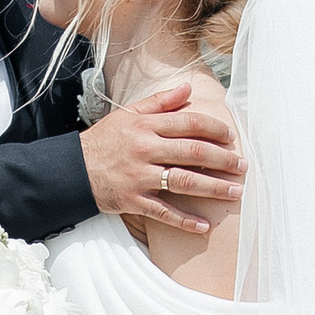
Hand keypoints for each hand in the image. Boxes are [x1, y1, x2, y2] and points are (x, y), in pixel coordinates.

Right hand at [80, 79, 243, 236]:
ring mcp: (139, 176)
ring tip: (235, 192)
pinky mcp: (132, 200)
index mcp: (145, 126)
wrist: (71, 170)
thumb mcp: (127, 115)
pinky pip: (164, 212)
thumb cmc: (104, 141)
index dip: (214, 129)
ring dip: (213, 188)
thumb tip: (188, 88)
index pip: (189, 122)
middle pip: (193, 152)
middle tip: (243, 166)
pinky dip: (185, 220)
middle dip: (223, 159)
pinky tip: (204, 225)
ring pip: (184, 181)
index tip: (231, 136)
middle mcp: (145, 149)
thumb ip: (159, 102)